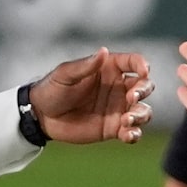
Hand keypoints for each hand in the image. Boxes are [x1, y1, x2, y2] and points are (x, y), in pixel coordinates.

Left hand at [29, 48, 153, 142]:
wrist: (41, 116)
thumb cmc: (52, 89)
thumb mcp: (65, 74)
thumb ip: (85, 66)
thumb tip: (104, 51)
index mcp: (109, 69)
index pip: (134, 62)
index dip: (143, 65)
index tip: (143, 71)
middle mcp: (118, 87)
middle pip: (145, 86)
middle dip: (144, 90)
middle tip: (131, 98)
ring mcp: (117, 109)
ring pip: (143, 110)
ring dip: (141, 114)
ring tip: (126, 120)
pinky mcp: (113, 128)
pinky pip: (132, 132)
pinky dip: (134, 134)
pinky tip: (127, 135)